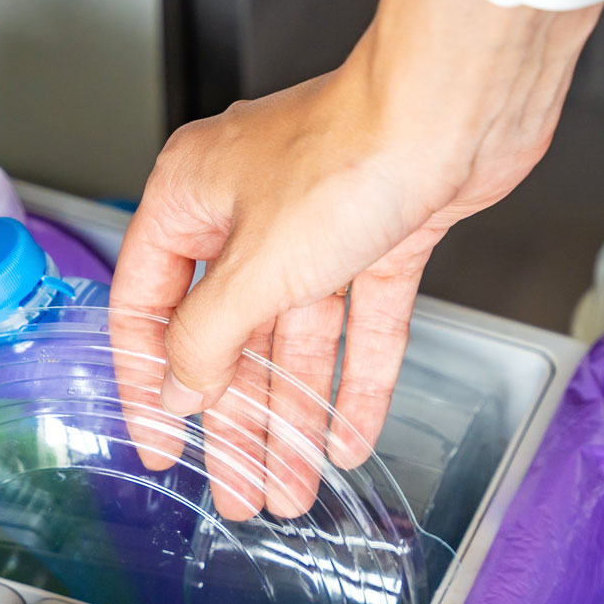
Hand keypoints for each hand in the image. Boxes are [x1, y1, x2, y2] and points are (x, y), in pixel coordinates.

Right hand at [111, 0, 600, 517]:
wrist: (455, 112)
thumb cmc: (351, 153)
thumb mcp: (256, 266)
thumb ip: (208, 337)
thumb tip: (179, 388)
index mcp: (193, 197)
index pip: (148, 305)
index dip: (150, 382)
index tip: (161, 444)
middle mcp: (250, 211)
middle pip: (230, 337)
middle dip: (236, 422)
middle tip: (239, 491)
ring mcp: (319, 228)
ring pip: (297, 341)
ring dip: (294, 418)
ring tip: (290, 488)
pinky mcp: (383, 240)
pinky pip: (361, 327)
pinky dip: (356, 383)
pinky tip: (349, 440)